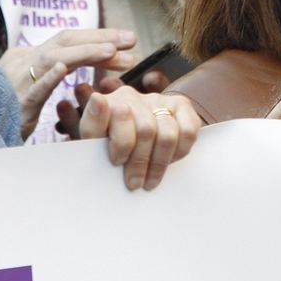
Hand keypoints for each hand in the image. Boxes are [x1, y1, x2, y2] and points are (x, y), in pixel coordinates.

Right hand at [0, 28, 141, 140]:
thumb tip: (77, 65)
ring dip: (84, 53)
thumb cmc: (5, 109)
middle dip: (100, 38)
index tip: (127, 42)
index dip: (99, 37)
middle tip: (132, 41)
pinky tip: (63, 69)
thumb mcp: (32, 87)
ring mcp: (17, 81)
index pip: (69, 40)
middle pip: (66, 40)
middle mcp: (23, 61)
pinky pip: (31, 89)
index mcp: (30, 57)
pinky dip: (47, 77)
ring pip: (52, 58)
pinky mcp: (14, 105)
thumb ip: (52, 74)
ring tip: (112, 51)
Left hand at [76, 86, 199, 190]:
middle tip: (134, 183)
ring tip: (149, 181)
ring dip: (159, 163)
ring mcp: (159, 100)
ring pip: (168, 134)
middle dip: (140, 162)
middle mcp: (134, 96)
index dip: (121, 143)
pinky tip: (168, 162)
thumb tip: (98, 99)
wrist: (127, 139)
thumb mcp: (93, 140)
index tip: (116, 162)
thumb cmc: (108, 145)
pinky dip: (179, 152)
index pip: (120, 115)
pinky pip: (188, 132)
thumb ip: (92, 126)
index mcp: (109, 102)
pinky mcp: (181, 106)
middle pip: (146, 130)